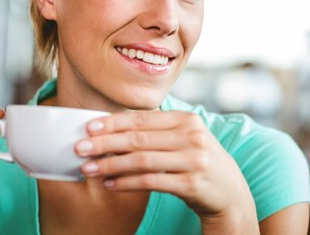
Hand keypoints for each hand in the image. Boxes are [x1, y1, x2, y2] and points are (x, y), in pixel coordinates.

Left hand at [75, 111, 257, 227]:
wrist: (230, 191)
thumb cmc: (198, 160)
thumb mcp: (185, 138)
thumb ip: (157, 131)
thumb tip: (112, 130)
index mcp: (187, 120)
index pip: (143, 118)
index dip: (113, 122)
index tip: (89, 127)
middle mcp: (192, 136)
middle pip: (139, 138)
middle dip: (105, 143)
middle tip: (80, 148)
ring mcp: (193, 160)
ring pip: (142, 160)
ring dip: (111, 164)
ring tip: (88, 168)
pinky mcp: (192, 183)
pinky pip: (151, 182)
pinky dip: (127, 182)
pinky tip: (109, 184)